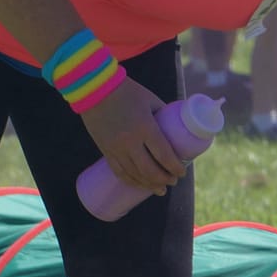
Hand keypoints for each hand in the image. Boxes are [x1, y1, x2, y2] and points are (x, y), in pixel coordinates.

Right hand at [80, 78, 184, 195]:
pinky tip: (140, 185)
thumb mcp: (151, 101)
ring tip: (160, 189)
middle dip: (164, 179)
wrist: (94, 88)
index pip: (164, 155)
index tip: (182, 173)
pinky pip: (119, 172)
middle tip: (174, 181)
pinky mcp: (105, 150)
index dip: (175, 167)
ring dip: (149, 185)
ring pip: (134, 174)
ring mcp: (115, 148)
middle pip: (150, 170)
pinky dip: (131, 181)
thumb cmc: (128, 91)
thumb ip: (164, 116)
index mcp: (145, 127)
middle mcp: (130, 141)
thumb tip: (178, 129)